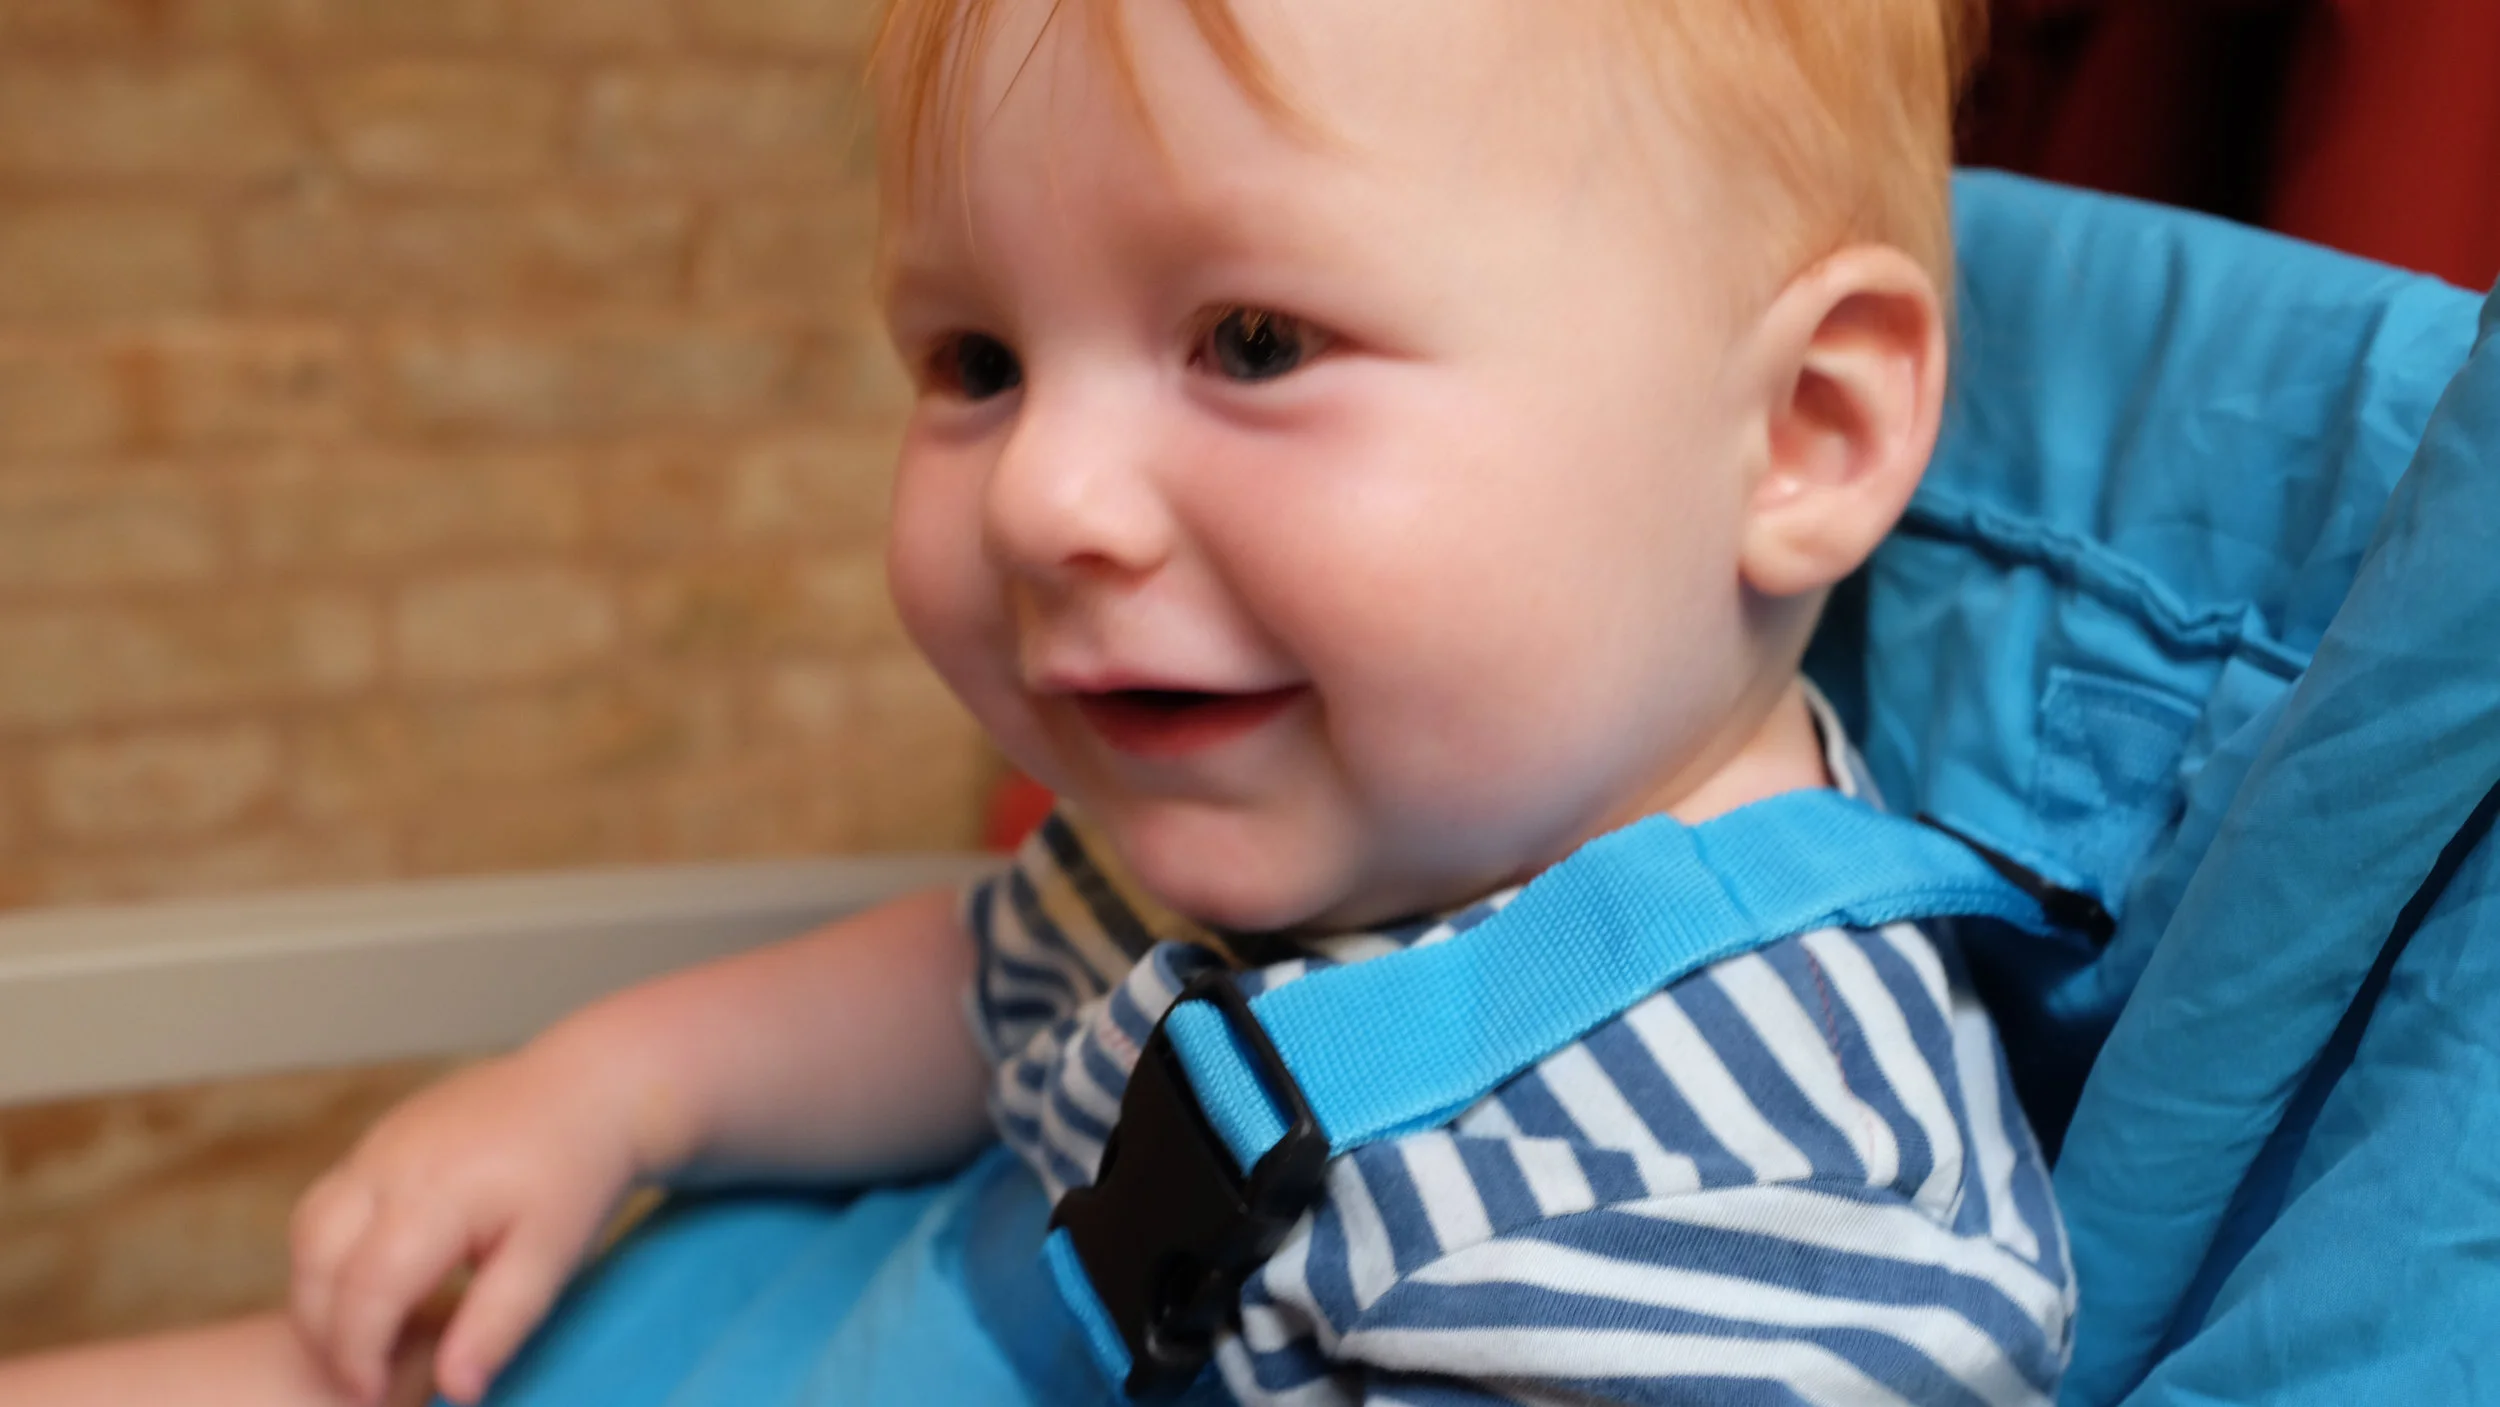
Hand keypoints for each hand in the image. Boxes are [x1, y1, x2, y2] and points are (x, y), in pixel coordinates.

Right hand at [289, 1047, 661, 1405]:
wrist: (587, 1088)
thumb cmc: (575, 1175)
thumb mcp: (551, 1257)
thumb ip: (498, 1324)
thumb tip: (454, 1393)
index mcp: (435, 1193)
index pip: (365, 1288)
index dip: (357, 1354)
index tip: (372, 1398)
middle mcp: (388, 1162)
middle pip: (316, 1258)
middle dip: (324, 1330)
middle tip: (362, 1378)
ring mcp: (376, 1144)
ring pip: (307, 1229)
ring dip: (318, 1292)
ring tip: (364, 1339)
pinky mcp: (376, 1139)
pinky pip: (328, 1203)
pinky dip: (331, 1254)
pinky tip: (374, 1288)